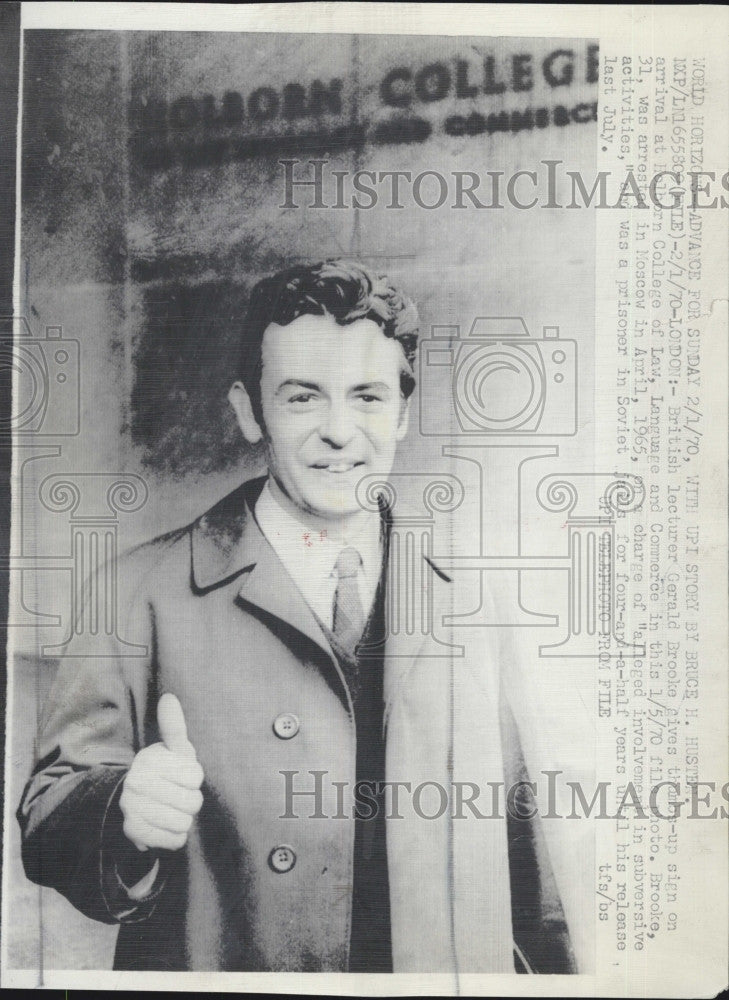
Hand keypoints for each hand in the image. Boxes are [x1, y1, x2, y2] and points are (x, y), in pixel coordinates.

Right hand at [120, 693, 203, 852]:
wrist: (134, 804)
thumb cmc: (164, 772)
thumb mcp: (173, 749)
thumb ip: (174, 726)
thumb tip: (169, 697)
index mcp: (150, 758)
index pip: (195, 777)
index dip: (194, 780)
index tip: (181, 777)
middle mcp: (136, 781)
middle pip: (192, 802)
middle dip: (190, 803)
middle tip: (176, 797)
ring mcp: (132, 807)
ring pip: (184, 822)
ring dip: (183, 820)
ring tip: (171, 811)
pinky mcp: (133, 831)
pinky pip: (174, 840)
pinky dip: (175, 837)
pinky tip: (165, 826)